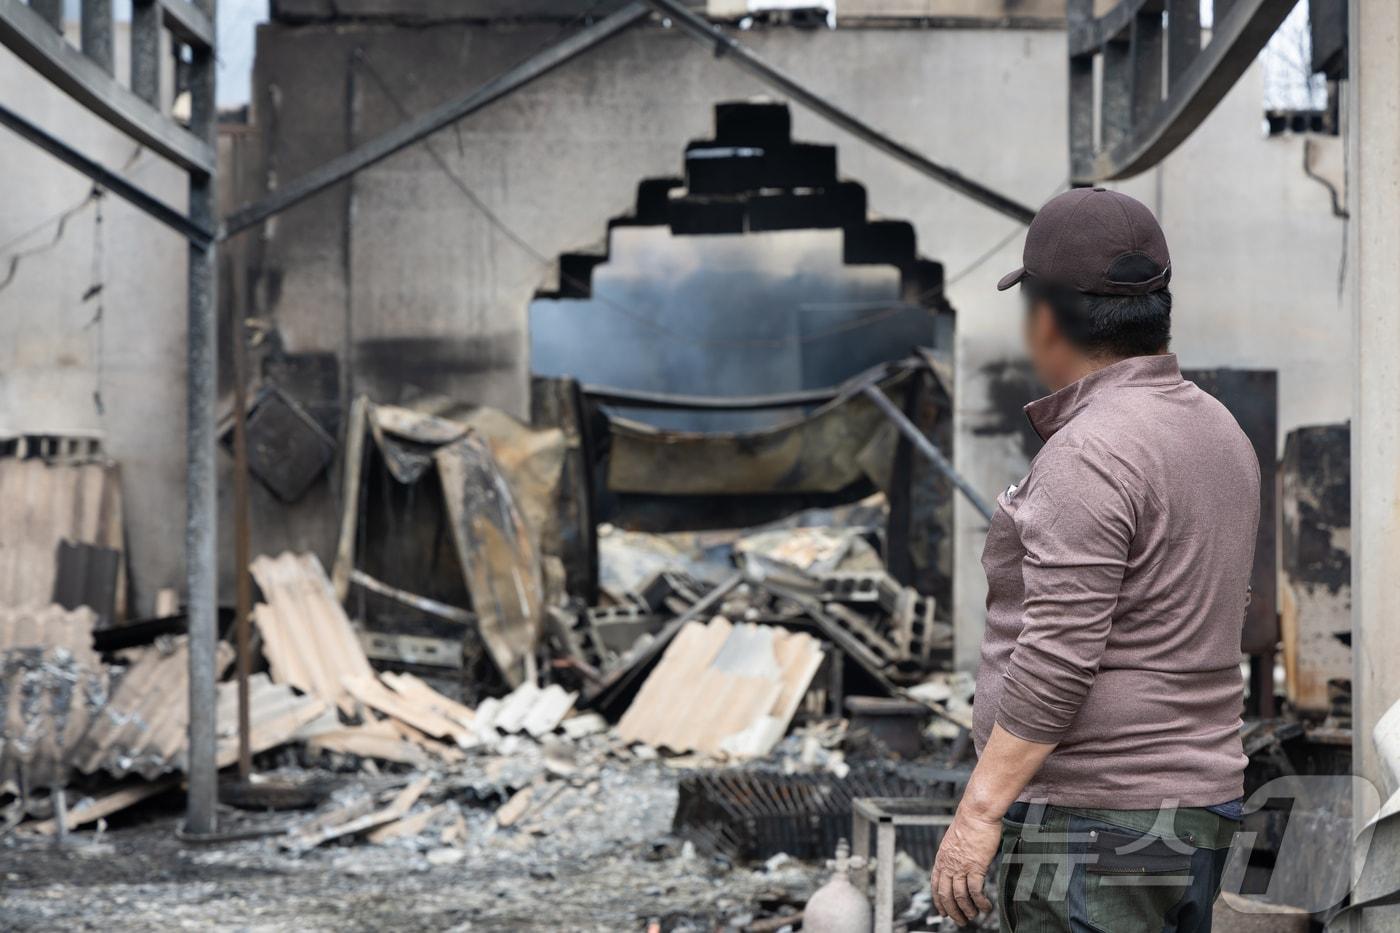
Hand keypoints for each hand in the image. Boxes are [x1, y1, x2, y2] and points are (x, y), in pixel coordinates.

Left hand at [930, 806, 999, 925]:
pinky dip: (980, 902)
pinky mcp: (975, 866)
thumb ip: (954, 854)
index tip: (943, 912)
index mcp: (941, 858)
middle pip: (945, 895)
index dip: (938, 901)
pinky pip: (976, 891)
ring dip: (967, 910)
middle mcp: (948, 864)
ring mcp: (961, 866)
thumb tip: (959, 863)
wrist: (977, 812)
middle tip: (960, 921)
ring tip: (974, 916)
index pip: (935, 885)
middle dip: (952, 911)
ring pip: (959, 896)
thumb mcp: (955, 840)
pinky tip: (986, 906)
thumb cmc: (970, 822)